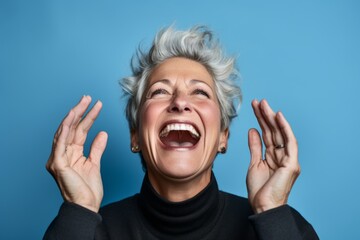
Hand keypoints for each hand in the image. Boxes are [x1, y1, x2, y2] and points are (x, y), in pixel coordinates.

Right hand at [46, 96, 107, 211]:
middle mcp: (62, 154)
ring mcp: (58, 159)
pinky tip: (70, 119)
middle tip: (88, 97)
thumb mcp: (95, 163)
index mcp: (71, 153)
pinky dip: (64, 131)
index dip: (88, 117)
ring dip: (73, 116)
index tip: (96, 105)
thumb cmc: (89, 188)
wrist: (87, 205)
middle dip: (80, 111)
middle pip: (71, 128)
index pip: (79, 130)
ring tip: (83, 103)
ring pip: (64, 132)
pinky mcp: (57, 164)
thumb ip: (97, 147)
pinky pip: (60, 144)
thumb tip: (102, 133)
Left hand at [246, 99, 299, 213]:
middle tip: (258, 101)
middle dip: (265, 115)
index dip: (261, 120)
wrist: (262, 206)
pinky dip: (284, 129)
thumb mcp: (254, 163)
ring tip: (263, 104)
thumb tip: (253, 130)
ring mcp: (289, 159)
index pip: (267, 134)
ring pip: (280, 134)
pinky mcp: (292, 163)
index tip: (254, 107)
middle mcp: (282, 156)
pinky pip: (289, 142)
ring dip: (272, 118)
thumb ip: (255, 146)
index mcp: (274, 157)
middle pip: (273, 131)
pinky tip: (278, 116)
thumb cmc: (259, 189)